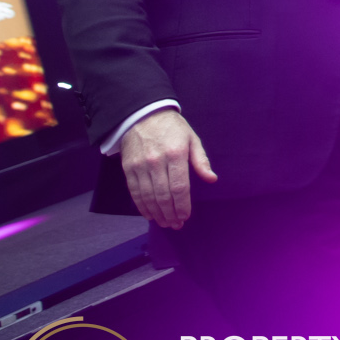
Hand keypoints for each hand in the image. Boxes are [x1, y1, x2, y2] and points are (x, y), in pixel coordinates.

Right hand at [119, 109, 216, 229]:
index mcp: (176, 154)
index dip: (182, 205)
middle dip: (170, 213)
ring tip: (165, 223)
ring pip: (148, 196)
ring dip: (157, 213)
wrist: (142, 114)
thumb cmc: (172, 128)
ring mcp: (140, 165)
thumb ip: (201, 160)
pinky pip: (134, 191)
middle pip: (163, 195)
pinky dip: (142, 206)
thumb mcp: (192, 139)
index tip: (185, 216)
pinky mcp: (128, 168)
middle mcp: (156, 161)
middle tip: (176, 224)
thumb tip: (211, 179)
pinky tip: (149, 214)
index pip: (179, 187)